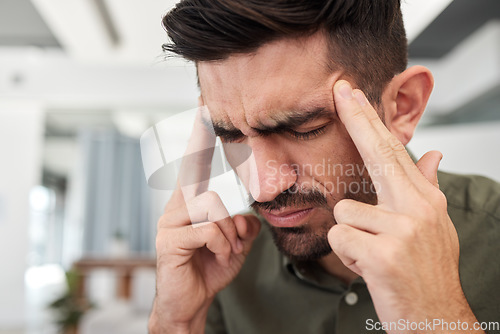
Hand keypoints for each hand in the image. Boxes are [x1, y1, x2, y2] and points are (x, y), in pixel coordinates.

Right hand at [149, 104, 260, 333]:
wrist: (191, 301)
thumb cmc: (209, 267)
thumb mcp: (235, 242)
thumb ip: (242, 223)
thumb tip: (249, 215)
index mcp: (190, 202)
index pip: (194, 163)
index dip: (199, 135)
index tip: (202, 107)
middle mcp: (175, 206)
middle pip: (208, 187)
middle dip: (228, 214)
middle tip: (232, 238)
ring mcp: (169, 222)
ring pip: (211, 207)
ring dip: (228, 233)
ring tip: (228, 250)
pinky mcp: (169, 241)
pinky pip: (208, 230)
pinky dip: (223, 245)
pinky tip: (220, 256)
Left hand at [327, 80, 481, 332]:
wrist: (436, 319)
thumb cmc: (426, 273)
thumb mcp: (433, 227)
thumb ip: (427, 187)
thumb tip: (434, 154)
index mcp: (425, 200)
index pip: (393, 151)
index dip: (371, 121)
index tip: (352, 95)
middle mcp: (418, 209)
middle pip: (377, 154)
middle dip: (356, 118)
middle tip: (341, 89)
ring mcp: (403, 230)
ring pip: (343, 211)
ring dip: (350, 236)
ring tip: (371, 253)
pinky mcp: (384, 254)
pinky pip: (339, 237)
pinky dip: (346, 255)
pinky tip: (368, 267)